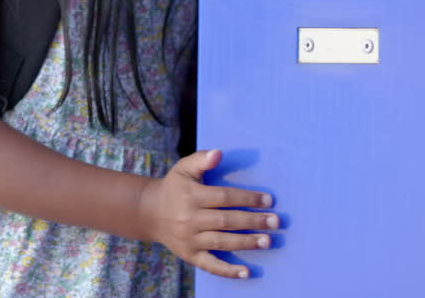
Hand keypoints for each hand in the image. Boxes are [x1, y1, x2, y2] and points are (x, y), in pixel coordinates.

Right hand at [137, 149, 277, 278]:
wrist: (149, 212)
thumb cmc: (174, 187)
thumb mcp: (184, 168)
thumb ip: (201, 159)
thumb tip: (219, 153)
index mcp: (191, 196)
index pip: (224, 197)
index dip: (247, 198)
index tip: (268, 200)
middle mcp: (190, 219)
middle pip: (227, 221)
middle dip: (253, 221)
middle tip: (275, 222)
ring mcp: (189, 239)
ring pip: (222, 242)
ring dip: (247, 242)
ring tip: (268, 240)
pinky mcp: (189, 255)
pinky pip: (210, 265)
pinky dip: (228, 270)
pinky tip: (246, 272)